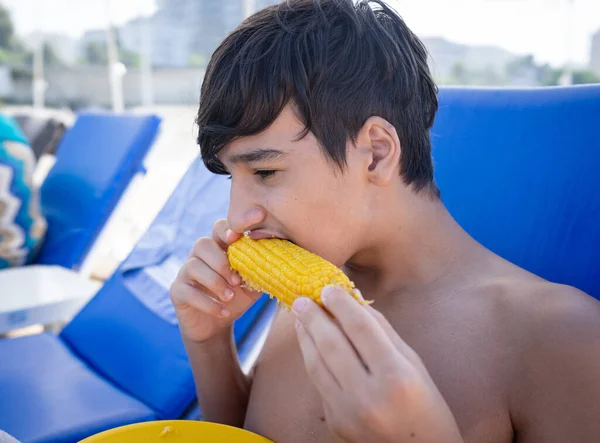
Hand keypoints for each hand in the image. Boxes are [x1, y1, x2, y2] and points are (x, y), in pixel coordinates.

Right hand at [170, 219, 261, 342]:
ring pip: (193, 266)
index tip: (238, 237)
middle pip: (203, 243)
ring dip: (214, 282)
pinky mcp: (178, 292)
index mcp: (219, 248)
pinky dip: (207, 303)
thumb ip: (265, 269)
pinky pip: (187, 291)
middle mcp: (199, 256)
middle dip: (221, 261)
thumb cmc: (237, 298)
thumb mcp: (254, 283)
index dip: (227, 229)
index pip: (219, 228)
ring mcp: (186, 273)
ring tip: (230, 297)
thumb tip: (284, 259)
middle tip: (236, 280)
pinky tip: (223, 312)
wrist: (217, 326)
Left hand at [292, 286, 463, 442]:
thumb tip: (354, 301)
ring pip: (316, 364)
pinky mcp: (335, 423)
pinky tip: (310, 342)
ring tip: (300, 315)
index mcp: (395, 377)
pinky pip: (319, 383)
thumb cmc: (426, 405)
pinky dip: (312, 358)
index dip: (341, 304)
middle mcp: (368, 396)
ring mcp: (347, 413)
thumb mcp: (412, 363)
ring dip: (305, 336)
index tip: (328, 288)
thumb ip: (382, 332)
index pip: (360, 329)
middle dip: (314, 316)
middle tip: (302, 298)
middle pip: (331, 344)